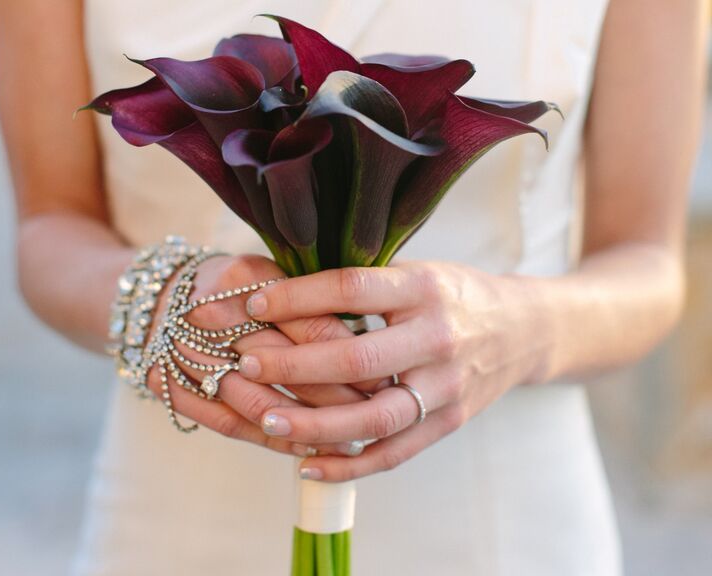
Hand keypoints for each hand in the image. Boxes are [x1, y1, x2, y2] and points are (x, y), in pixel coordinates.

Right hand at [146, 254, 373, 456]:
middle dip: (337, 394)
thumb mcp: (265, 273)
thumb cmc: (229, 288)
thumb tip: (368, 337)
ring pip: (259, 401)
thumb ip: (307, 298)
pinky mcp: (173, 389)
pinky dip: (272, 439)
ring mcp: (185, 356)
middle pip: (286, 365)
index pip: (308, 321)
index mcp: (242, 279)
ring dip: (309, 425)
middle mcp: (211, 316)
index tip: (386, 370)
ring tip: (351, 439)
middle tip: (378, 410)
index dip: (351, 352)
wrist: (155, 301)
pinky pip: (230, 424)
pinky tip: (307, 447)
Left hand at [238, 261, 552, 480]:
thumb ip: (363, 286)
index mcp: (424, 289)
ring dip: (316, 425)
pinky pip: (394, 452)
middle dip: (295, 363)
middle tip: (247, 364)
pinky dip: (350, 465)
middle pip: (358, 358)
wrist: (524, 330)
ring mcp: (446, 387)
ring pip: (374, 417)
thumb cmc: (455, 295)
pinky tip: (308, 466)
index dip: (298, 296)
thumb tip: (281, 287)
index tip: (253, 303)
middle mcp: (438, 338)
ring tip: (268, 422)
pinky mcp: (449, 422)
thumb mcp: (417, 272)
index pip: (352, 288)